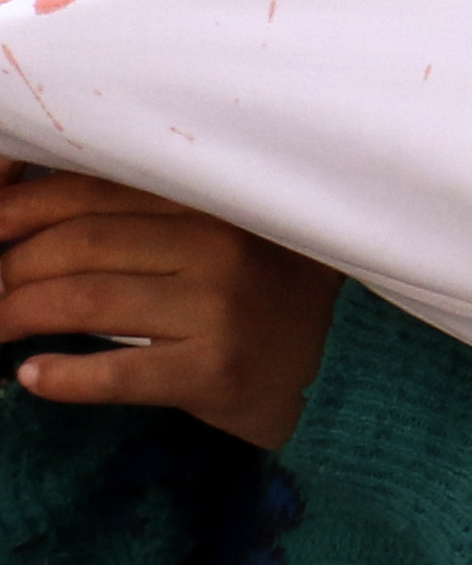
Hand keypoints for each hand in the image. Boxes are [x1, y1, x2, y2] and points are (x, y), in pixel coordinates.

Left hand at [0, 173, 337, 449]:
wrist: (345, 362)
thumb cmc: (262, 293)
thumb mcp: (220, 237)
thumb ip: (149, 215)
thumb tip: (30, 201)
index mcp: (214, 201)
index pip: (94, 188)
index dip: (23, 206)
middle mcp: (220, 245)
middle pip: (80, 243)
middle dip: (9, 266)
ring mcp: (220, 307)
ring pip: (84, 301)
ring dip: (16, 316)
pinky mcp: (216, 369)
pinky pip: (117, 374)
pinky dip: (63, 376)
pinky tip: (31, 377)